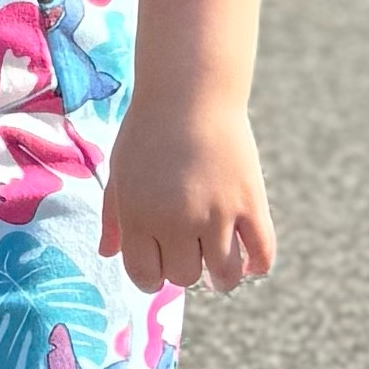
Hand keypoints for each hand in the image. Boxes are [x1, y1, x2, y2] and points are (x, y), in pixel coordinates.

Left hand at [100, 106, 275, 298]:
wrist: (190, 92)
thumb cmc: (149, 131)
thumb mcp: (120, 172)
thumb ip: (114, 217)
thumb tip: (106, 254)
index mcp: (139, 215)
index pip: (145, 275)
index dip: (151, 276)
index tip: (159, 266)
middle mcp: (176, 220)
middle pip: (184, 276)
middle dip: (184, 269)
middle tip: (188, 250)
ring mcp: (217, 213)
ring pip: (224, 274)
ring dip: (221, 276)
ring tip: (219, 265)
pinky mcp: (250, 202)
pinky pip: (262, 252)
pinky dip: (257, 266)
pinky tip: (248, 261)